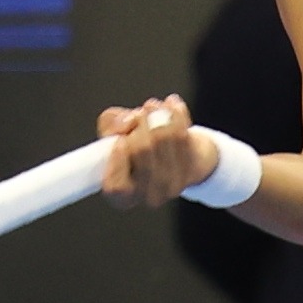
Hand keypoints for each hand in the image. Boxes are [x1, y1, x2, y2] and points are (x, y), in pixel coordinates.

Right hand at [95, 95, 219, 208]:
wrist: (179, 150)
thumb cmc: (136, 143)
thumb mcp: (112, 133)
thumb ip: (109, 126)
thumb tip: (126, 124)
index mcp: (123, 197)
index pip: (115, 186)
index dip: (117, 159)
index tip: (120, 139)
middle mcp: (149, 197)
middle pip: (141, 150)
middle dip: (138, 123)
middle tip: (139, 114)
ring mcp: (173, 186)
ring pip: (162, 137)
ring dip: (156, 114)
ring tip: (152, 108)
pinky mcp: (192, 170)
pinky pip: (181, 133)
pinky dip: (175, 113)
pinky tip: (171, 104)